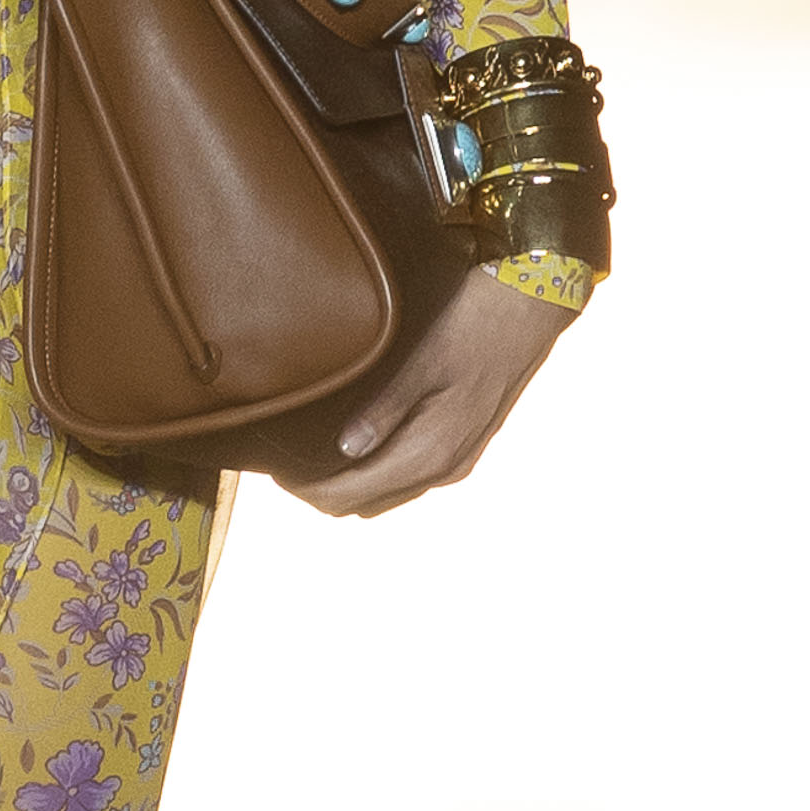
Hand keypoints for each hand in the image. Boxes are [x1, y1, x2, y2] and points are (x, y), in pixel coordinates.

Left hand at [278, 268, 574, 521]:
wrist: (534, 306)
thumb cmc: (475, 322)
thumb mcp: (424, 360)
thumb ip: (385, 410)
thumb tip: (345, 449)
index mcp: (431, 451)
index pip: (351, 495)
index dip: (308, 491)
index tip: (275, 472)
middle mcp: (445, 467)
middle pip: (365, 504)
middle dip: (322, 491)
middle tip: (285, 461)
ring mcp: (458, 460)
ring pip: (388, 494)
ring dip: (350, 484)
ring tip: (312, 453)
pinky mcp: (464, 446)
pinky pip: (409, 477)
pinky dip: (378, 473)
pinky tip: (358, 443)